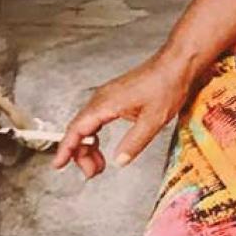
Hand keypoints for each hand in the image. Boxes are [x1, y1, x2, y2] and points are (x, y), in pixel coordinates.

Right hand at [51, 55, 192, 177]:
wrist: (178, 64)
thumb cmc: (167, 84)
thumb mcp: (153, 120)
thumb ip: (134, 142)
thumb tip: (119, 161)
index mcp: (105, 104)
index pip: (77, 130)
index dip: (66, 149)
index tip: (58, 164)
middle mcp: (102, 99)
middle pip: (79, 130)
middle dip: (81, 154)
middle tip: (92, 172)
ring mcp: (108, 97)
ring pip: (88, 125)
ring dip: (90, 146)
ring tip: (99, 164)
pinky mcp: (116, 97)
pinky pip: (97, 119)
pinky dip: (97, 135)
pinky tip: (105, 146)